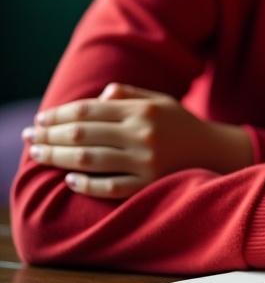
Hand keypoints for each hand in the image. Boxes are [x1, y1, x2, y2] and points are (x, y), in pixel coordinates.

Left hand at [24, 83, 252, 198]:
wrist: (217, 152)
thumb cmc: (182, 125)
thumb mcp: (159, 102)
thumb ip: (127, 96)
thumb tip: (93, 101)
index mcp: (144, 110)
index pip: (89, 111)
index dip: (59, 114)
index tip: (39, 119)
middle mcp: (143, 134)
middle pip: (83, 134)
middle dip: (50, 135)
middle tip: (29, 138)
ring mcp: (146, 162)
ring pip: (89, 159)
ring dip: (57, 157)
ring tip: (38, 156)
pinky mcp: (150, 185)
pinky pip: (109, 187)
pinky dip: (85, 184)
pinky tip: (69, 179)